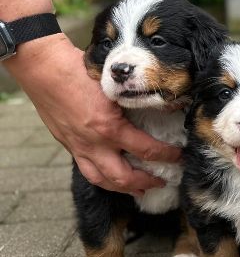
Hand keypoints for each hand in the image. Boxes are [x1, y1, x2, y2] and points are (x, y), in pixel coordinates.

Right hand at [5, 34, 181, 194]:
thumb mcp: (114, 87)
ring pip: (101, 180)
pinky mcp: (67, 144)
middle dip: (145, 183)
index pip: (147, 150)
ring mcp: (77, 147)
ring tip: (138, 190)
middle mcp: (93, 144)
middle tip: (161, 181)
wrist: (43, 67)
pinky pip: (86, 169)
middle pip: (123, 178)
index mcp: (110, 128)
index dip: (167, 156)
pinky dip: (101, 177)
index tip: (179, 157)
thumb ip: (132, 102)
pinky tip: (111, 174)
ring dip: (122, 188)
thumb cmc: (79, 71)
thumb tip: (155, 108)